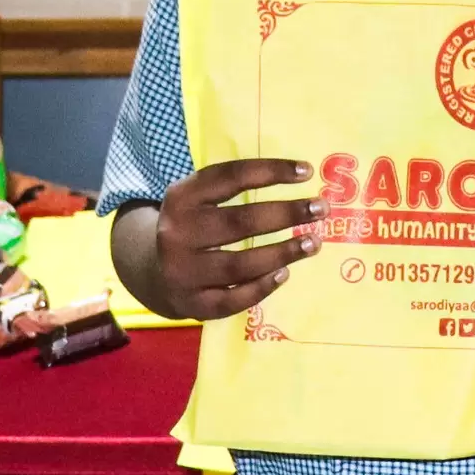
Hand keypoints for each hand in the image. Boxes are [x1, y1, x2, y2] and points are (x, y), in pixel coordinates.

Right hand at [152, 159, 323, 320]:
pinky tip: (284, 274)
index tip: (307, 171)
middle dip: (286, 214)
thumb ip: (233, 186)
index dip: (271, 171)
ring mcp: (181, 271)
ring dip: (282, 252)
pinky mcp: (191, 303)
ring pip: (239, 264)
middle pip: (240, 221)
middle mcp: (177, 233)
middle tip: (321, 209)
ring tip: (313, 243)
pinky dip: (262, 287)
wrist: (153, 272)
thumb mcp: (199, 198)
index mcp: (181, 198)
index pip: (231, 176)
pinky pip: (233, 299)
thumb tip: (298, 175)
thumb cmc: (194, 226)